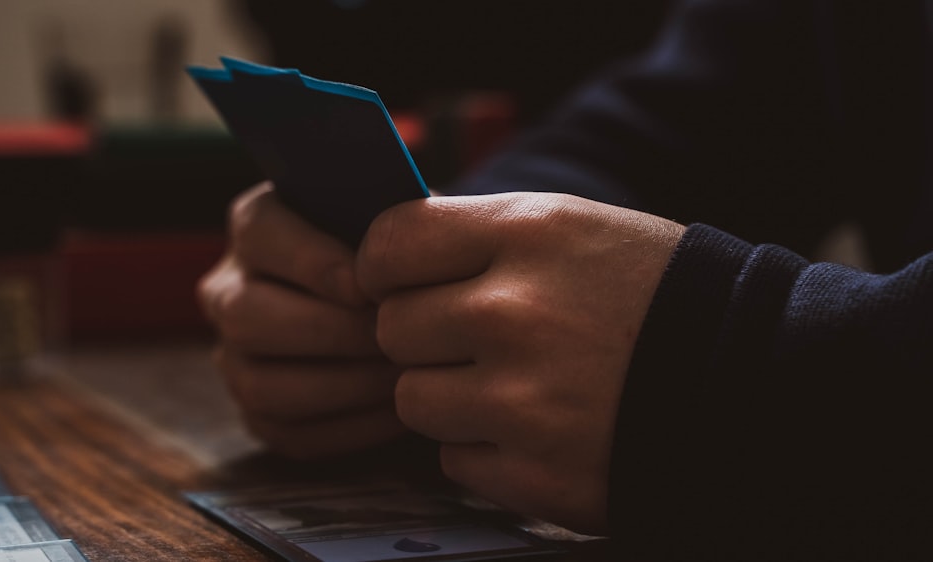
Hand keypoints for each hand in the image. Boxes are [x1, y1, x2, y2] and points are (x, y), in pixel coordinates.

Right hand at [198, 182, 405, 459]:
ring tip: (403, 377)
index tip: (368, 286)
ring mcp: (235, 357)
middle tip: (396, 338)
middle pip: (249, 316)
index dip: (313, 261)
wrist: (399, 302)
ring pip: (262, 384)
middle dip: (331, 332)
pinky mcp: (257, 413)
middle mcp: (228, 290)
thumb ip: (391, 221)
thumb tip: (403, 249)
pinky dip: (348, 427)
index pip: (262, 233)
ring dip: (342, 385)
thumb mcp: (394, 219)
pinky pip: (290, 433)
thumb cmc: (398, 253)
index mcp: (255, 225)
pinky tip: (398, 411)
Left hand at [356, 192, 683, 532]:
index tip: (395, 282)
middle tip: (470, 340)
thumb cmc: (653, 292)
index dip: (382, 266)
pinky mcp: (533, 472)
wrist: (752, 377)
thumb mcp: (576, 230)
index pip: (391, 243)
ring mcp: (522, 400)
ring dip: (446, 397)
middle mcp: (515, 312)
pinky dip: (483, 449)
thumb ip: (482, 236)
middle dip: (420, 336)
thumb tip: (388, 254)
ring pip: (412, 399)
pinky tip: (536, 430)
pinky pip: (452, 458)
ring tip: (509, 387)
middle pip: (392, 328)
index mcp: (528, 234)